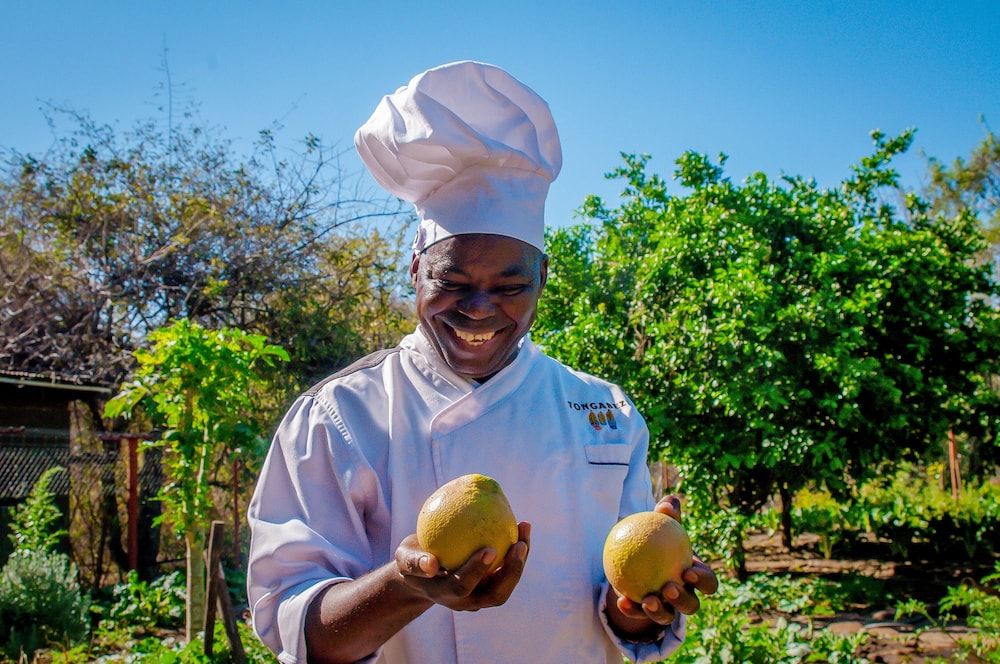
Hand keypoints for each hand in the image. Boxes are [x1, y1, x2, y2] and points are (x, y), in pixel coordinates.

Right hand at [394, 521, 530, 611]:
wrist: (423, 572)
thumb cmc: (413, 560)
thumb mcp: (404, 559)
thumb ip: (414, 562)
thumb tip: (431, 564)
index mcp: (447, 594)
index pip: (464, 586)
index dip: (477, 570)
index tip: (490, 548)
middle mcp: (468, 600)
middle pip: (496, 594)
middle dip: (512, 572)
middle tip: (520, 544)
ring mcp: (481, 594)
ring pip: (507, 582)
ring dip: (521, 559)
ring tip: (525, 528)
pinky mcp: (491, 584)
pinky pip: (508, 568)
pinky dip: (517, 550)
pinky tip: (520, 524)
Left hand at [614, 495, 718, 626]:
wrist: (636, 554)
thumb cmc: (656, 536)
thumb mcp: (661, 524)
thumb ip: (666, 514)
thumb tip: (668, 503)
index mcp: (695, 576)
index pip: (708, 582)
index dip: (703, 581)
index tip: (689, 571)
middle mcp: (685, 595)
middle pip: (691, 605)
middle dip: (683, 600)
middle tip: (668, 588)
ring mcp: (666, 608)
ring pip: (668, 617)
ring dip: (659, 612)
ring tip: (648, 600)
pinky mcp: (645, 613)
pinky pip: (639, 614)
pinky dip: (631, 609)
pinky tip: (622, 601)